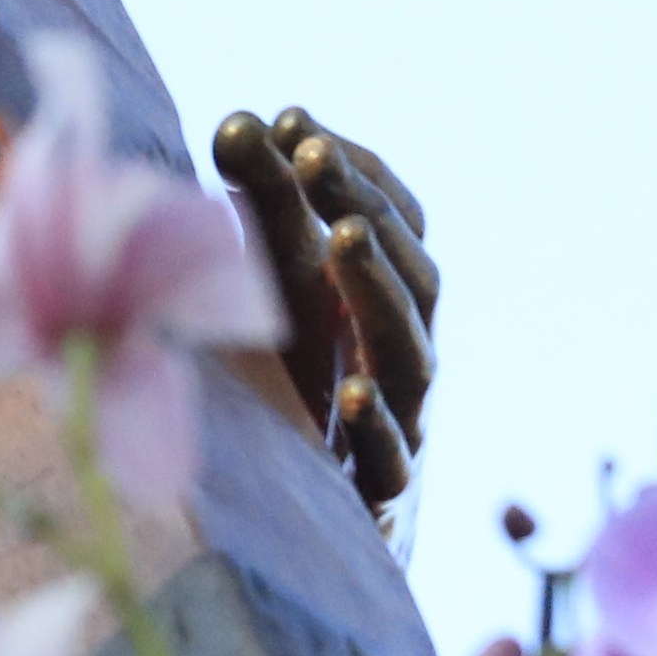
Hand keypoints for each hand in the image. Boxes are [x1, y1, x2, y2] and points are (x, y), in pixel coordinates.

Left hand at [209, 105, 437, 512]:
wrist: (306, 536)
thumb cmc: (289, 393)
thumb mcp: (274, 294)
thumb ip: (261, 208)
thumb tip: (243, 119)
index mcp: (379, 301)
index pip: (396, 220)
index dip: (355, 168)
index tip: (291, 120)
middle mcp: (399, 354)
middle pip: (413, 273)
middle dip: (364, 205)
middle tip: (308, 154)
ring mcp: (399, 425)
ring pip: (411, 354)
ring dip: (378, 289)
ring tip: (339, 235)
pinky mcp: (377, 497)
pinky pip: (390, 461)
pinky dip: (375, 425)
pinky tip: (347, 393)